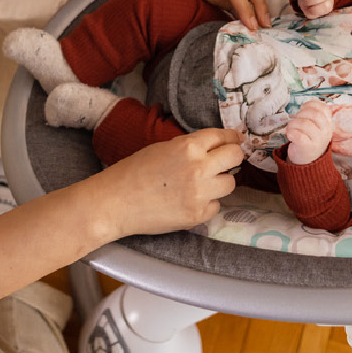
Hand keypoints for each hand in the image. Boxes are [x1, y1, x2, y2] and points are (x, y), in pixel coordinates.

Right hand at [94, 129, 243, 236]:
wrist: (115, 202)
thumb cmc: (132, 172)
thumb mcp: (162, 148)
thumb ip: (189, 148)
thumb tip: (212, 148)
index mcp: (188, 146)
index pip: (222, 137)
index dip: (231, 137)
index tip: (236, 140)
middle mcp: (199, 168)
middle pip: (235, 157)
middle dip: (232, 157)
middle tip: (226, 161)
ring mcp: (200, 194)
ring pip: (230, 184)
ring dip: (220, 182)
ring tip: (203, 184)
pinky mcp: (197, 215)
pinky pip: (215, 206)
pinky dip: (206, 203)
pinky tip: (190, 201)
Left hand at [285, 101, 332, 164]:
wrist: (307, 163)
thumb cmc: (308, 142)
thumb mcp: (316, 129)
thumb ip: (314, 117)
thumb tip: (305, 106)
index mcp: (327, 125)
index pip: (324, 109)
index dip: (312, 105)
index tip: (303, 108)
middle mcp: (325, 132)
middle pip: (315, 114)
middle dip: (302, 113)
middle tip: (296, 120)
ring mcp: (317, 141)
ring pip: (304, 123)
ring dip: (293, 123)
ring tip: (291, 129)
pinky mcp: (307, 147)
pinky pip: (297, 135)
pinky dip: (290, 132)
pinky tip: (290, 136)